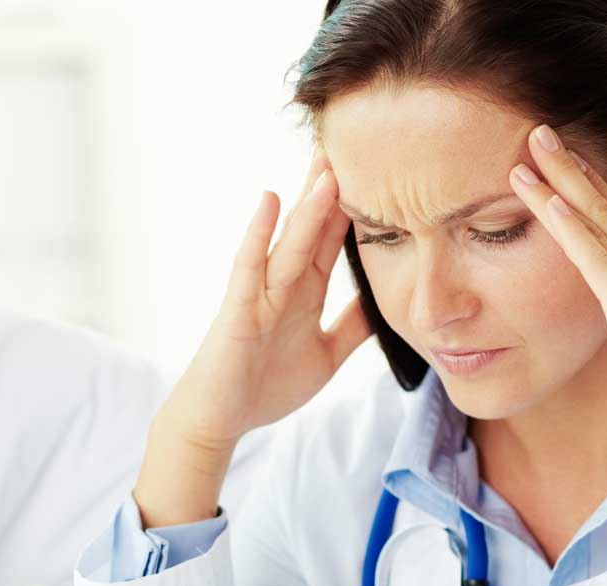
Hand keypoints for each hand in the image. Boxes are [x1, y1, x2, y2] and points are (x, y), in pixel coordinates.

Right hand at [134, 153, 371, 527]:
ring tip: (326, 166)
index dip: (355, 209)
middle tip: (353, 145)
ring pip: (290, 241)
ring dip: (308, 205)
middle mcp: (284, 284)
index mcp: (304, 293)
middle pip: (314, 229)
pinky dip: (259, 233)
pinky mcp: (239, 309)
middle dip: (333, 191)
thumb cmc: (264, 385)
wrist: (220, 418)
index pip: (335, 242)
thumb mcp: (326, 355)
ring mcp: (260, 293)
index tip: (381, 172)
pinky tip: (269, 200)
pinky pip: (250, 265)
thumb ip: (353, 326)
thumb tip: (387, 303)